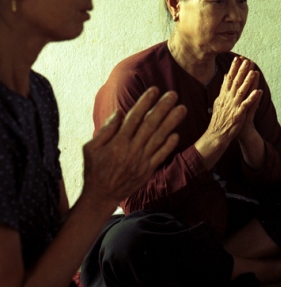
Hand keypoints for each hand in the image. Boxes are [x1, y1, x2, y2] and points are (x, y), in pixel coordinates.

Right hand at [82, 87, 184, 211]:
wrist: (100, 197)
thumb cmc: (94, 169)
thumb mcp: (91, 148)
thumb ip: (106, 130)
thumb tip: (120, 112)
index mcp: (117, 142)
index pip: (134, 117)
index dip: (145, 102)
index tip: (154, 90)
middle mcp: (131, 149)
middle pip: (150, 124)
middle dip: (163, 107)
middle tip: (174, 94)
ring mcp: (141, 160)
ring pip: (159, 138)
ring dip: (171, 122)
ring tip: (182, 109)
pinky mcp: (147, 170)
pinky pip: (161, 155)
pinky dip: (169, 145)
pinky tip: (177, 133)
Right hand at [196, 57, 261, 168]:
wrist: (216, 135)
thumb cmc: (219, 119)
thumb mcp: (219, 101)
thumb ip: (223, 88)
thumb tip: (226, 76)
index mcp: (223, 95)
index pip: (229, 79)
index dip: (234, 68)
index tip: (238, 58)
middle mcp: (228, 99)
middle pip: (235, 82)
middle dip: (242, 71)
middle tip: (247, 60)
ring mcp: (233, 107)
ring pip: (241, 91)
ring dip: (248, 81)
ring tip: (254, 72)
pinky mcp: (238, 115)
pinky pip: (246, 105)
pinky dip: (252, 98)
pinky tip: (259, 92)